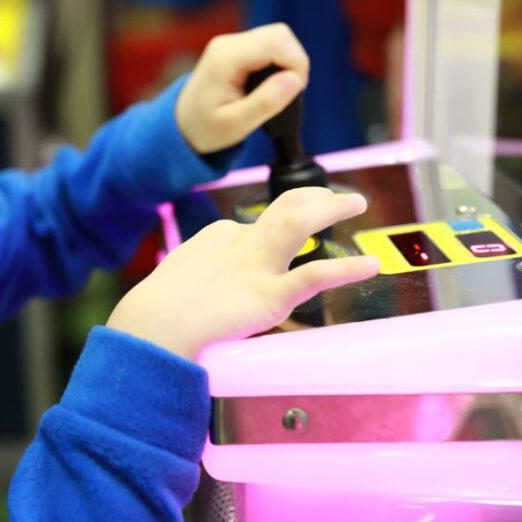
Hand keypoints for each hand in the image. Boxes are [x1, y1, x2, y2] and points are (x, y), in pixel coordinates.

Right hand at [106, 187, 378, 360]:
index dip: (281, 223)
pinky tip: (369, 265)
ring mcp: (258, 266)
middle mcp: (242, 242)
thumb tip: (201, 277)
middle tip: (339, 200)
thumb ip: (199, 270)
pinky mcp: (270, 296)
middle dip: (315, 198)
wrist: (152, 324)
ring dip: (331, 208)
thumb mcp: (180, 274)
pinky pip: (314, 276)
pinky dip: (345, 270)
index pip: (259, 224)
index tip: (300, 224)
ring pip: (300, 222)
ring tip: (356, 203)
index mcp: (221, 237)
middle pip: (285, 207)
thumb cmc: (157, 308)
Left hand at [175, 24, 309, 154]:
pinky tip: (272, 85)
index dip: (296, 65)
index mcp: (225, 58)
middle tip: (288, 93)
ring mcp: (232, 43)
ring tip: (280, 92)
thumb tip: (294, 80)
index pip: (277, 43)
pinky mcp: (238, 48)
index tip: (294, 92)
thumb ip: (265, 103)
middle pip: (280, 35)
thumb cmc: (206, 128)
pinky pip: (271, 45)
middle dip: (294, 63)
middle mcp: (228, 43)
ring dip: (288, 63)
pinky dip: (280, 62)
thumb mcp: (236, 125)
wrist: (184, 124)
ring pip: (279, 38)